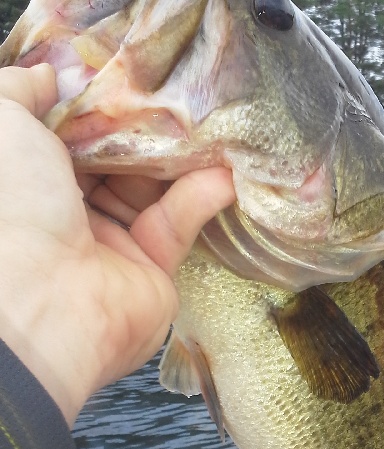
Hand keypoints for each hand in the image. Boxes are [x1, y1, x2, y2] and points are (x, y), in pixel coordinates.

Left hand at [0, 64, 234, 426]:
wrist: (45, 297)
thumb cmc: (16, 205)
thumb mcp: (2, 125)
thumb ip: (19, 91)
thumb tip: (45, 76)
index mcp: (34, 183)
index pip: (74, 138)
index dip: (103, 110)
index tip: (134, 83)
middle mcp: (71, 215)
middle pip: (119, 163)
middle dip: (149, 132)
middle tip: (180, 100)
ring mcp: (113, 245)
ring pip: (153, 191)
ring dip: (181, 160)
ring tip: (211, 128)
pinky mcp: (152, 270)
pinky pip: (176, 226)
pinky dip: (199, 199)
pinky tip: (221, 175)